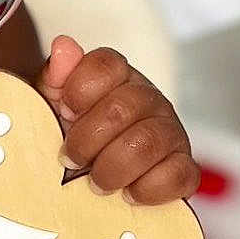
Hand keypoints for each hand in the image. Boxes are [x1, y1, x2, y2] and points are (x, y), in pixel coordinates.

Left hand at [36, 36, 199, 204]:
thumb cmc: (77, 138)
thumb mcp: (54, 108)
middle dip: (87, 140)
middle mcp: (149, 99)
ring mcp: (171, 132)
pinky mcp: (185, 168)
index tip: (65, 113)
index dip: (79, 90)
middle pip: (122, 108)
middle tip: (71, 160)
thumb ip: (56, 78)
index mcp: (118, 78)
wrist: (93, 179)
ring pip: (146, 143)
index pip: (106, 65)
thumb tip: (63, 45)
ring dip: (111, 169)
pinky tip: (128, 194)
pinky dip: (146, 190)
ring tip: (95, 183)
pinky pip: (177, 175)